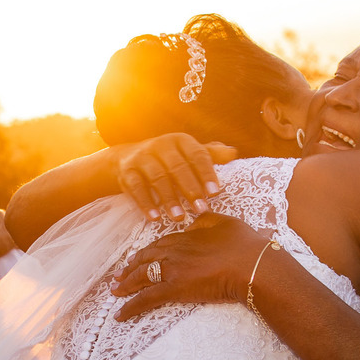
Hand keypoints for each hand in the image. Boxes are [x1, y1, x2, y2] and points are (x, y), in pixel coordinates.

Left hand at [111, 212, 268, 319]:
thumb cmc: (245, 245)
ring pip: (141, 277)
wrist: (251, 265)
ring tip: (116, 291)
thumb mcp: (225, 223)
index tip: (138, 258)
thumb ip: (207, 220)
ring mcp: (172, 270)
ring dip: (126, 284)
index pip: (160, 245)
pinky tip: (119, 315)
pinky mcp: (174, 289)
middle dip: (130, 268)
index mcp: (186, 236)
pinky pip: (146, 299)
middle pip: (145, 259)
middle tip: (119, 275)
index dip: (147, 253)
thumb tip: (193, 222)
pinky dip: (130, 307)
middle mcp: (174, 251)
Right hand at [114, 134, 237, 221]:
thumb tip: (233, 153)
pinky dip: (146, 204)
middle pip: (178, 167)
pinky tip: (155, 218)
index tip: (215, 193)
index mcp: (180, 141)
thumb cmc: (167, 159)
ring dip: (170, 200)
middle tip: (201, 210)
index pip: (197, 155)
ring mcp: (142, 158)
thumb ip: (210, 155)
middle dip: (190, 190)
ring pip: (158, 179)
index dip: (206, 174)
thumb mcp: (187, 153)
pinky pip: (136, 188)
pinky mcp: (127, 172)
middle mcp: (161, 146)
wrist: (126, 158)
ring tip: (179, 218)